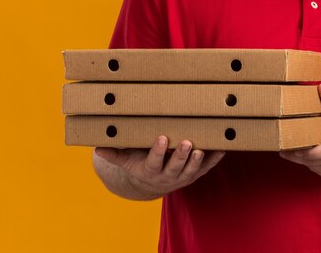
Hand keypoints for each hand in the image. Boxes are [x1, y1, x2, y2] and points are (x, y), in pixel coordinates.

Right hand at [94, 136, 224, 198]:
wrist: (151, 183)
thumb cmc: (138, 163)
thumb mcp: (125, 160)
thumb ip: (114, 154)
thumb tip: (97, 147)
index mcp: (149, 170)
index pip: (154, 162)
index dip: (158, 152)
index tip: (162, 138)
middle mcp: (167, 176)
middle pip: (175, 168)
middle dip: (181, 156)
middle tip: (187, 143)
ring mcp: (183, 176)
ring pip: (191, 171)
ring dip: (198, 161)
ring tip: (202, 149)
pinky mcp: (195, 174)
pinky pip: (207, 168)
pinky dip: (214, 159)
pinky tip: (223, 148)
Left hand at [280, 84, 320, 177]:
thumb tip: (319, 87)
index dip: (309, 152)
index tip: (294, 148)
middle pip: (317, 161)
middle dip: (298, 156)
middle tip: (283, 149)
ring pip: (316, 168)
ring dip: (302, 161)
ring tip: (289, 152)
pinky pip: (319, 171)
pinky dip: (310, 165)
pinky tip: (303, 157)